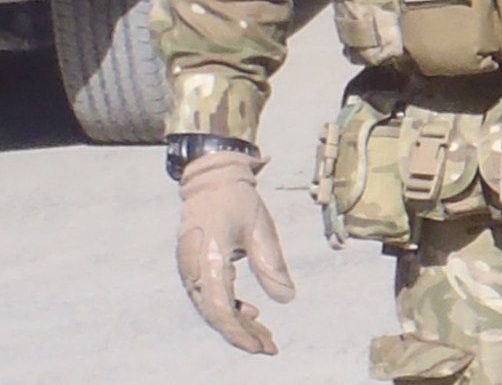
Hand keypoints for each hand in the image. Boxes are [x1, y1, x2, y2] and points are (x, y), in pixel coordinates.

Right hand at [176, 151, 295, 353]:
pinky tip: (249, 311)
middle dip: (243, 334)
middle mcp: (193, 271)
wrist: (211, 179)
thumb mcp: (261, 229)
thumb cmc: (237, 200)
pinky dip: (228, 307)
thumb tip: (286, 298)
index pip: (220, 311)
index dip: (240, 333)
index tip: (263, 346)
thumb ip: (271, 265)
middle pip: (215, 315)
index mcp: (208, 262)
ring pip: (212, 308)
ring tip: (264, 333)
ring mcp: (190, 270)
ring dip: (237, 322)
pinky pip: (209, 295)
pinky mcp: (194, 266)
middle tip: (270, 346)